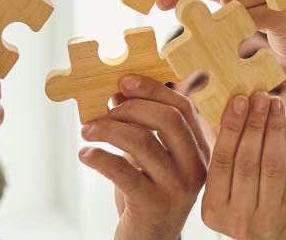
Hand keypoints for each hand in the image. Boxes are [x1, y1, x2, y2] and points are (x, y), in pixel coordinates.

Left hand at [78, 75, 209, 239]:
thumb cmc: (147, 194)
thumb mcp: (152, 159)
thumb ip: (143, 127)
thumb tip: (118, 92)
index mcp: (199, 151)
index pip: (184, 108)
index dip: (153, 89)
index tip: (124, 81)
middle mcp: (195, 168)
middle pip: (168, 119)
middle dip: (132, 107)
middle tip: (105, 109)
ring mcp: (176, 188)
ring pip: (141, 142)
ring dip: (107, 129)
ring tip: (87, 131)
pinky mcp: (152, 205)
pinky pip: (121, 170)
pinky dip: (97, 157)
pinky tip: (86, 155)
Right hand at [202, 93, 285, 239]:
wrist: (280, 237)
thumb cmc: (247, 205)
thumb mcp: (226, 193)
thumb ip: (225, 160)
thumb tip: (232, 106)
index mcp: (213, 210)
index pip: (221, 162)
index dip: (231, 128)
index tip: (238, 100)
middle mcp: (238, 219)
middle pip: (246, 161)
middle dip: (254, 123)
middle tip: (258, 96)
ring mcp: (267, 218)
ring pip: (271, 163)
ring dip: (273, 128)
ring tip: (274, 102)